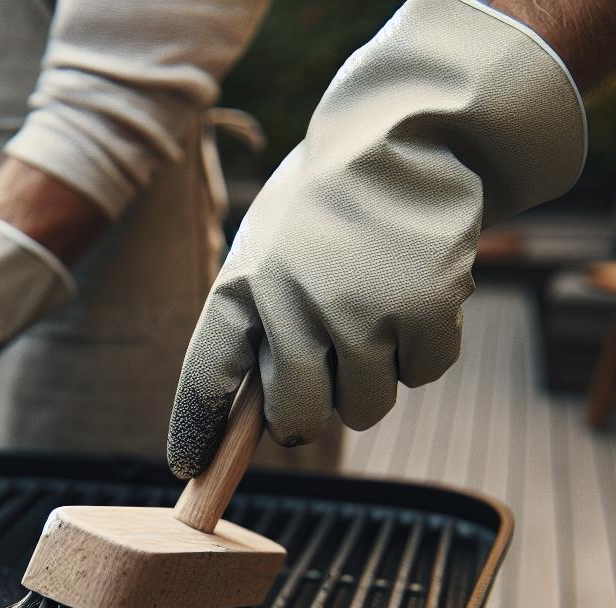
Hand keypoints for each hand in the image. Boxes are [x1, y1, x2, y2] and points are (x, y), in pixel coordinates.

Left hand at [166, 0, 585, 477]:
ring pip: (364, 407)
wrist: (402, 133)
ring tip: (375, 313)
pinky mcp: (423, 312)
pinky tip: (416, 295)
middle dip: (304, 418)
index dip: (198, 431)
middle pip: (295, 420)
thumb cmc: (326, 205)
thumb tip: (250, 413)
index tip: (191, 467)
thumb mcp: (267, 249)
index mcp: (242, 286)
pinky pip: (423, 374)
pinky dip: (424, 347)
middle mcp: (294, 306)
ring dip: (372, 378)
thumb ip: (255, 322)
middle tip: (319, 387)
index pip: (207, 379)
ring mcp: (360, 313)